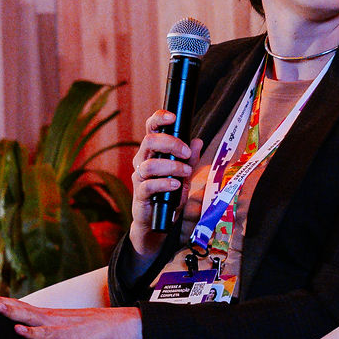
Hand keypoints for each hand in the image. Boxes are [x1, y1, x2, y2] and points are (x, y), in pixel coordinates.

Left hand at [0, 297, 141, 338]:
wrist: (119, 324)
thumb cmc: (88, 324)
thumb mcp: (63, 319)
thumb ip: (44, 321)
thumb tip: (24, 322)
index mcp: (51, 315)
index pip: (24, 306)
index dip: (5, 303)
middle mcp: (56, 322)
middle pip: (30, 314)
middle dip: (11, 310)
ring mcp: (68, 334)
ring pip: (47, 333)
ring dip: (32, 332)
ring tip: (17, 330)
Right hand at [129, 110, 202, 260]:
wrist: (157, 221)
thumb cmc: (168, 194)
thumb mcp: (183, 174)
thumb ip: (190, 159)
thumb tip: (198, 141)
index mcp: (152, 151)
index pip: (150, 129)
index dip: (158, 119)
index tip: (172, 117)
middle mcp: (142, 160)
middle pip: (149, 141)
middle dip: (170, 143)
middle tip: (186, 153)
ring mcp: (139, 177)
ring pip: (149, 164)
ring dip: (171, 166)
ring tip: (185, 173)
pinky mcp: (140, 194)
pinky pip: (148, 185)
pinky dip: (164, 183)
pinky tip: (175, 185)